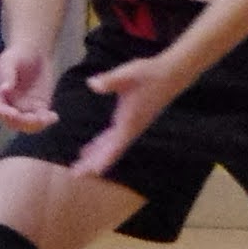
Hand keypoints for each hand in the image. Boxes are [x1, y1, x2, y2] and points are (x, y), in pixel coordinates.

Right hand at [0, 41, 58, 134]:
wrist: (35, 52)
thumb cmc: (18, 54)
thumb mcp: (10, 60)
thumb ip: (7, 74)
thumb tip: (4, 90)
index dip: (5, 114)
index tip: (14, 114)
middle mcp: (8, 104)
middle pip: (13, 121)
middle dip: (23, 123)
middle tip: (36, 119)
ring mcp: (23, 107)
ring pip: (27, 124)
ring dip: (37, 125)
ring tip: (47, 118)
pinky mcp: (38, 107)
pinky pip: (41, 118)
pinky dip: (47, 120)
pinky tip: (54, 117)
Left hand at [74, 49, 196, 182]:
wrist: (172, 74)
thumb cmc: (150, 73)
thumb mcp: (128, 73)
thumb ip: (109, 80)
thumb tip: (92, 84)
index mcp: (130, 121)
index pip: (115, 146)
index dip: (103, 160)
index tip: (91, 174)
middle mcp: (131, 128)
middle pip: (110, 151)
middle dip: (93, 163)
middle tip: (75, 175)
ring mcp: (132, 125)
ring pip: (111, 146)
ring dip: (96, 156)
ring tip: (79, 166)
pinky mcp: (132, 120)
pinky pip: (114, 138)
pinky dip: (102, 145)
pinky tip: (91, 147)